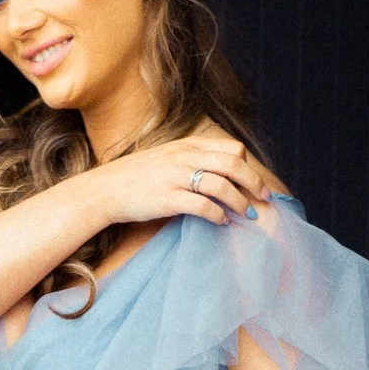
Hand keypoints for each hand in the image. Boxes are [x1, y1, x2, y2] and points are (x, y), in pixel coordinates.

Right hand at [90, 128, 269, 233]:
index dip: (249, 166)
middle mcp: (184, 157)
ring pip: (222, 186)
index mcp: (187, 145)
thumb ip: (191, 160)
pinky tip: (221, 223)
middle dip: (254, 183)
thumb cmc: (136, 177)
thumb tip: (220, 174)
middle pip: (234, 164)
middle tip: (265, 199)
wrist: (103, 190)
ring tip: (247, 215)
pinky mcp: (168, 198)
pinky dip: (218, 216)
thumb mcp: (166, 158)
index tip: (254, 182)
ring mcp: (175, 177)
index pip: (232, 149)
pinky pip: (204, 207)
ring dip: (240, 203)